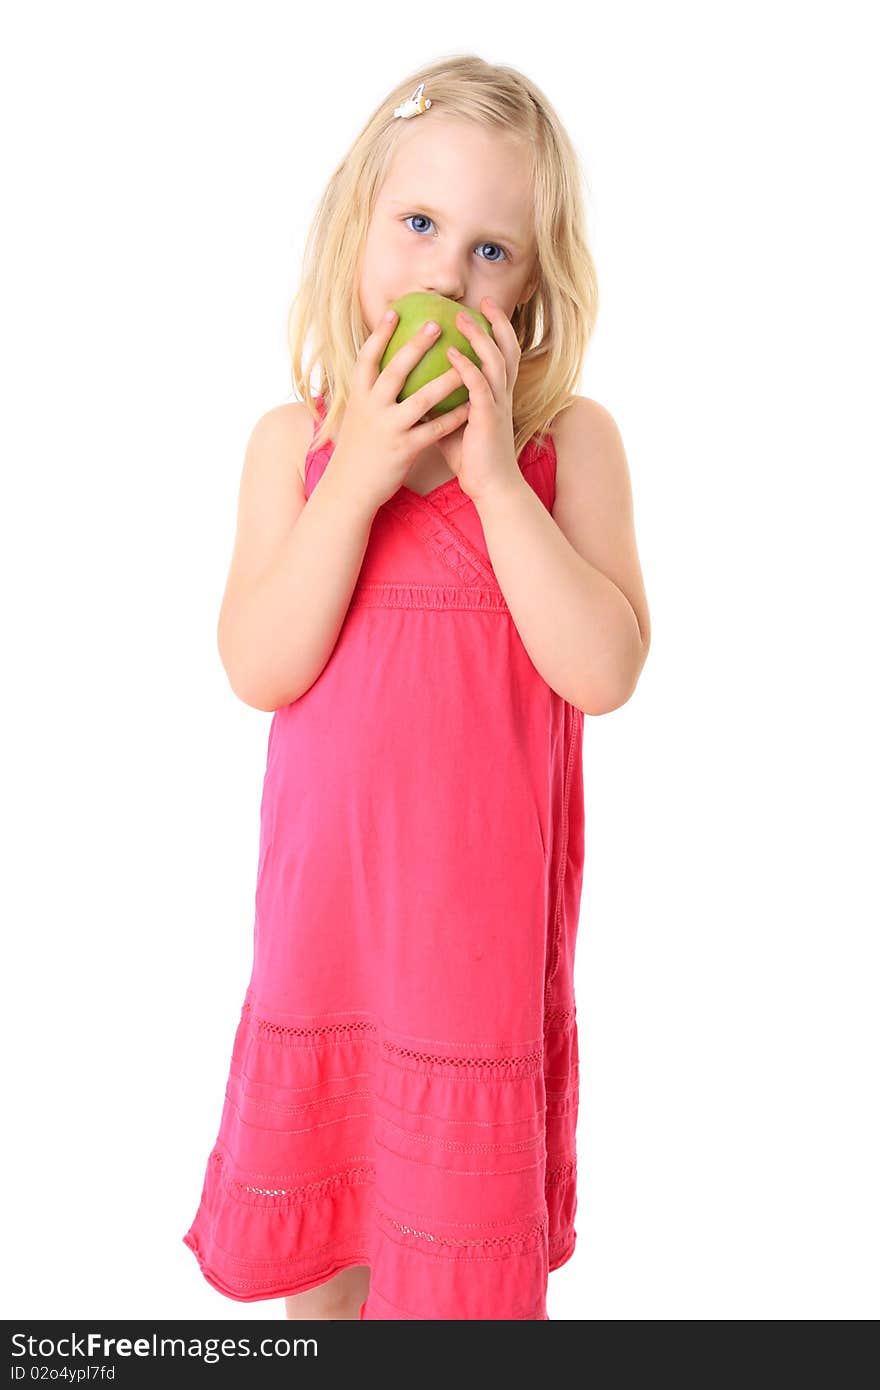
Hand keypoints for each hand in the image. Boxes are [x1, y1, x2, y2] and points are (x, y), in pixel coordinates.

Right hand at [327, 310, 471, 510]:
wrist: (349, 488)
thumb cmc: (358, 448)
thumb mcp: (358, 415)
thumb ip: (370, 392)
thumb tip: (382, 368)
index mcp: (358, 396)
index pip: (367, 358)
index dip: (380, 334)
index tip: (395, 311)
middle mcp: (371, 408)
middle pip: (395, 370)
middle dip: (415, 346)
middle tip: (437, 324)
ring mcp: (388, 429)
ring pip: (420, 400)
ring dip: (445, 380)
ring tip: (465, 363)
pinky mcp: (404, 450)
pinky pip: (434, 430)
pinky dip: (454, 417)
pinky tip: (471, 405)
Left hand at [431, 296, 523, 504]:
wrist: (489, 486)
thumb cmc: (470, 456)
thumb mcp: (454, 422)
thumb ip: (444, 401)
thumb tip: (416, 387)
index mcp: (497, 394)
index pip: (502, 353)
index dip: (496, 329)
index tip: (480, 309)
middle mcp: (502, 394)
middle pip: (507, 348)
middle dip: (496, 322)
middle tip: (480, 301)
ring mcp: (498, 404)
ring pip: (495, 360)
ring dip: (478, 336)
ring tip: (460, 318)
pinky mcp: (489, 418)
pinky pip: (479, 385)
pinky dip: (466, 366)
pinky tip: (450, 353)